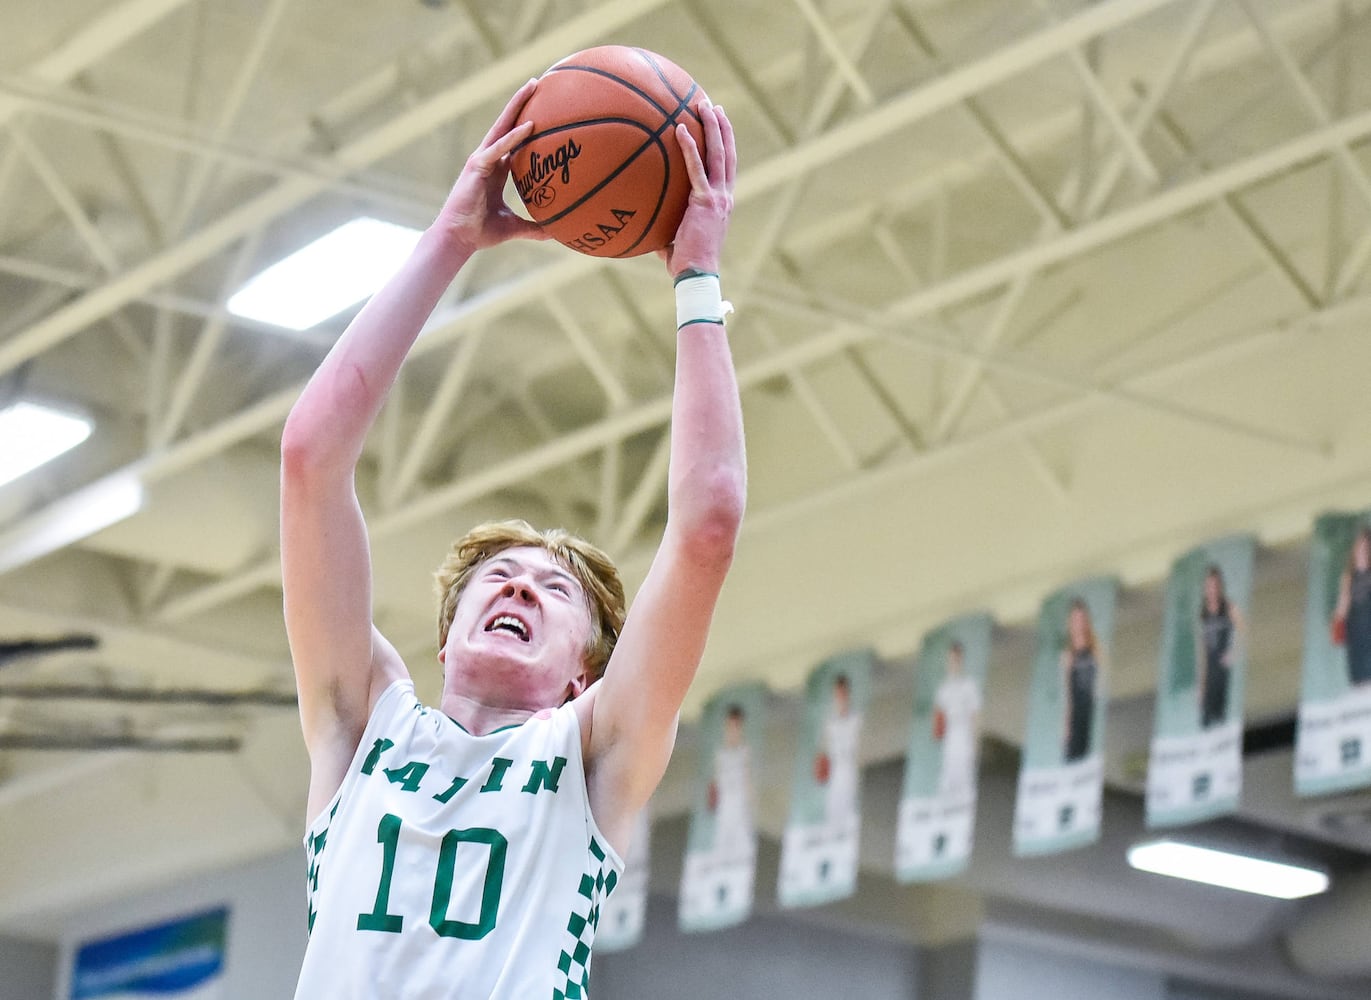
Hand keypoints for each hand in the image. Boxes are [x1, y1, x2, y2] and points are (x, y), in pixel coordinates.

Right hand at [437, 78, 550, 255]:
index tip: (543, 107)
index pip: (514, 139)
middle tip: (539, 82)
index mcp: (496, 169)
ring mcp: (481, 160)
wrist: (459, 239)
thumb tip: (556, 233)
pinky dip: (513, 137)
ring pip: (502, 126)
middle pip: (507, 124)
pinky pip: (498, 149)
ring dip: (517, 106)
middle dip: (522, 102)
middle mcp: (488, 159)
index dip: (526, 122)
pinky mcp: (476, 167)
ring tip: (533, 86)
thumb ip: (534, 227)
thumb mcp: (514, 227)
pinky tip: (529, 126)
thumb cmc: (481, 232)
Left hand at [660, 103, 735, 277]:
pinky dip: (690, 147)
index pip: (726, 168)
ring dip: (713, 127)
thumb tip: (644, 222)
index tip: (719, 125)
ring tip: (705, 105)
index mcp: (722, 203)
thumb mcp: (675, 238)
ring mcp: (718, 197)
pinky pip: (697, 168)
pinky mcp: (705, 201)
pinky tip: (679, 128)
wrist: (696, 274)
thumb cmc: (685, 263)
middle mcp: (725, 196)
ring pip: (719, 154)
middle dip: (722, 127)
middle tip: (714, 106)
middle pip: (728, 154)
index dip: (725, 145)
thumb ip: (665, 225)